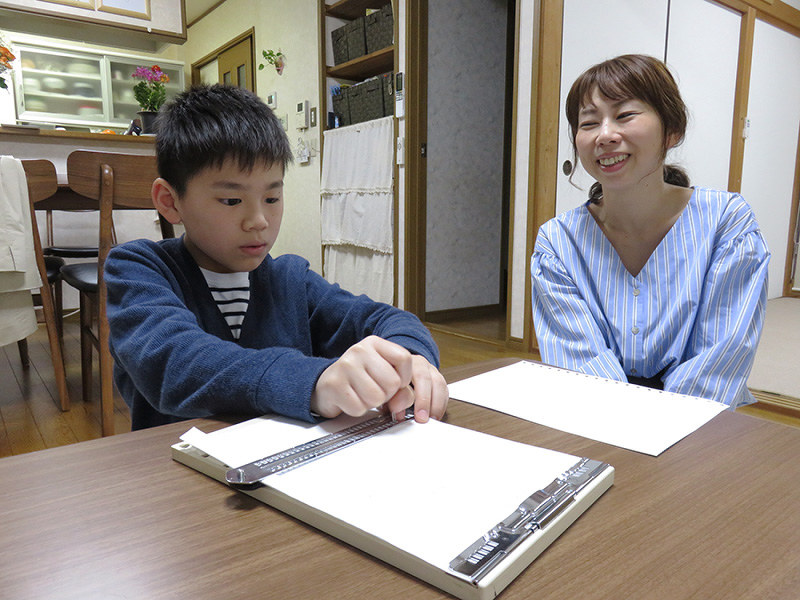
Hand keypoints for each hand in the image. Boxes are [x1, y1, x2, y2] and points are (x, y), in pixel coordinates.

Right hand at [310, 336, 447, 421]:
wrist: (325, 386)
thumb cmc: (358, 380)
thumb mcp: (382, 374)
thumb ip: (402, 386)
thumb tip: (405, 399)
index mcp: (374, 343)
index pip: (404, 358)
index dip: (405, 377)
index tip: (396, 382)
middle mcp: (359, 350)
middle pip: (393, 382)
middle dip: (387, 394)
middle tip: (374, 390)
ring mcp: (345, 366)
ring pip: (377, 397)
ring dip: (371, 403)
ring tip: (361, 394)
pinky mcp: (334, 385)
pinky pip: (359, 408)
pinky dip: (357, 410)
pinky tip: (350, 399)